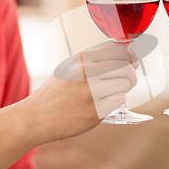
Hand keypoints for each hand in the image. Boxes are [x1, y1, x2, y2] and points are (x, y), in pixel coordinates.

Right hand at [0, 44, 138, 168]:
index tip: (133, 62)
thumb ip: (94, 62)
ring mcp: (91, 92)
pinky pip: (119, 101)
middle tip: (125, 81)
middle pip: (127, 68)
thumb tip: (127, 57)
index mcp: (82, 58)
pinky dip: (115, 103)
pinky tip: (103, 104)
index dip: (131, 56)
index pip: (120, 51)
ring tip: (110, 94)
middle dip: (130, 75)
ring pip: (125, 85)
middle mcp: (87, 72)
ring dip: (122, 90)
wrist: (35, 118)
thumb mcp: (70, 67)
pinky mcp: (95, 110)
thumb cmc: (55, 92)